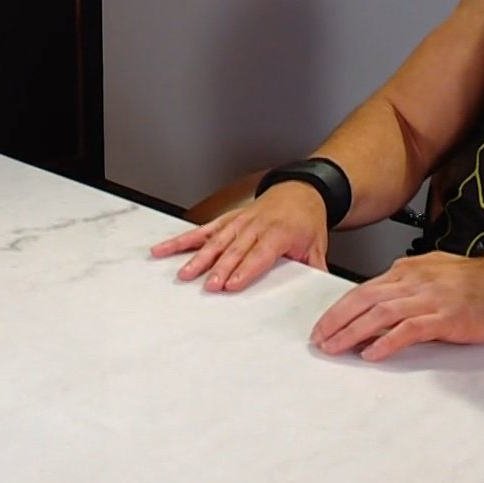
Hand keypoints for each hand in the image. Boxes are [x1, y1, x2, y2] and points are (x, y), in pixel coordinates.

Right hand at [150, 182, 328, 291]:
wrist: (301, 191)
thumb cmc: (306, 221)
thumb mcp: (317, 246)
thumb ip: (315, 270)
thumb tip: (317, 291)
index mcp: (279, 233)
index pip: (260, 254)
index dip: (245, 269)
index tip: (232, 284)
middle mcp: (256, 226)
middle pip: (235, 249)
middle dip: (219, 268)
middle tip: (208, 285)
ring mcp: (238, 221)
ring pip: (216, 240)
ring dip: (199, 257)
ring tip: (185, 273)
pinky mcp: (226, 220)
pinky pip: (203, 229)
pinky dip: (184, 239)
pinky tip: (166, 249)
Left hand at [309, 250, 483, 360]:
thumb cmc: (479, 280)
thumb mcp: (435, 272)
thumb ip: (408, 285)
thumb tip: (383, 301)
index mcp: (408, 271)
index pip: (363, 290)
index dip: (339, 309)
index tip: (323, 326)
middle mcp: (413, 282)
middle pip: (363, 299)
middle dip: (336, 321)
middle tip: (319, 340)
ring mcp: (429, 299)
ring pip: (380, 313)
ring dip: (353, 332)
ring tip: (336, 348)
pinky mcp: (446, 318)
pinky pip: (410, 329)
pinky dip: (388, 341)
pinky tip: (373, 353)